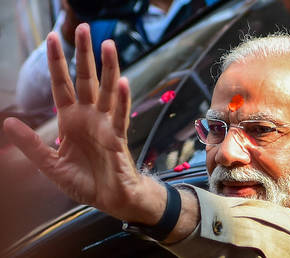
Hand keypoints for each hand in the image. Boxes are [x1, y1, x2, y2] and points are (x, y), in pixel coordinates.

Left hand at [3, 24, 160, 222]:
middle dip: (84, 54)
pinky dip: (123, 99)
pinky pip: (121, 115)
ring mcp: (105, 124)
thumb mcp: (50, 164)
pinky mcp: (118, 137)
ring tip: (108, 45)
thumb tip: (8, 121)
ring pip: (107, 91)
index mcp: (71, 120)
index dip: (57, 62)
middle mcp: (89, 116)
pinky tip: (123, 82)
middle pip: (85, 80)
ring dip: (108, 68)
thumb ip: (31, 144)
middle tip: (85, 29)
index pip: (62, 85)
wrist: (110, 198)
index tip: (53, 37)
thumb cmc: (84, 181)